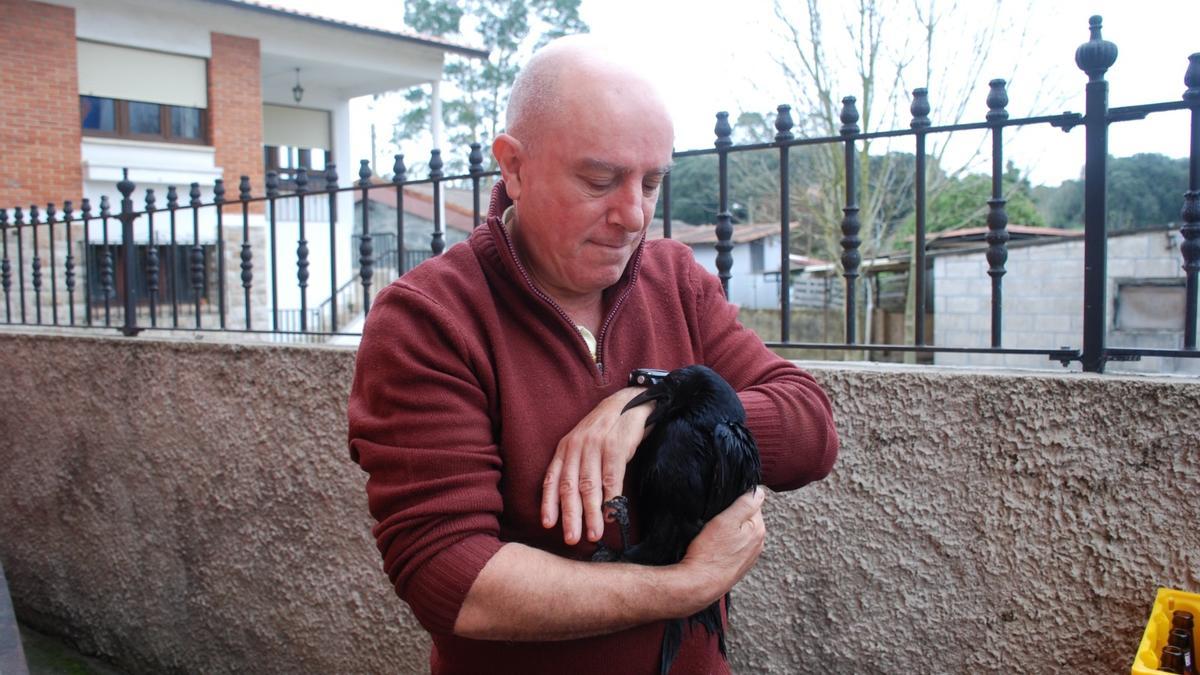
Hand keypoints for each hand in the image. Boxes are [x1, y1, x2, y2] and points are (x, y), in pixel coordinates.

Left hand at [542, 387, 653, 545]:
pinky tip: (612, 513)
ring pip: (590, 486)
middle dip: (570, 516)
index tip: (548, 525)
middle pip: (570, 487)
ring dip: (591, 514)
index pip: (552, 479)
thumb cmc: (605, 430)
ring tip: (594, 534)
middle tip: (572, 538)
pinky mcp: (616, 446)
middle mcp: (577, 447)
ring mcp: (596, 446)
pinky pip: (611, 478)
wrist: (629, 402)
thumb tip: (570, 502)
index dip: (549, 503)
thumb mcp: (582, 445)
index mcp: (565, 448)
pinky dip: (611, 498)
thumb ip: (574, 468)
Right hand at [676, 487, 766, 611]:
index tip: (721, 507)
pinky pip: (733, 546)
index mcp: (758, 529)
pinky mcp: (738, 565)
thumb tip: (758, 491)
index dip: (734, 500)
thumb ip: (745, 504)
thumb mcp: (726, 520)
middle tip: (714, 522)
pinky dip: (724, 544)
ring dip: (727, 530)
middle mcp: (758, 543)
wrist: (699, 584)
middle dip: (731, 516)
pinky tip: (713, 547)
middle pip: (745, 517)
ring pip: (738, 532)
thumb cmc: (709, 553)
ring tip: (712, 536)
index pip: (752, 502)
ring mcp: (749, 556)